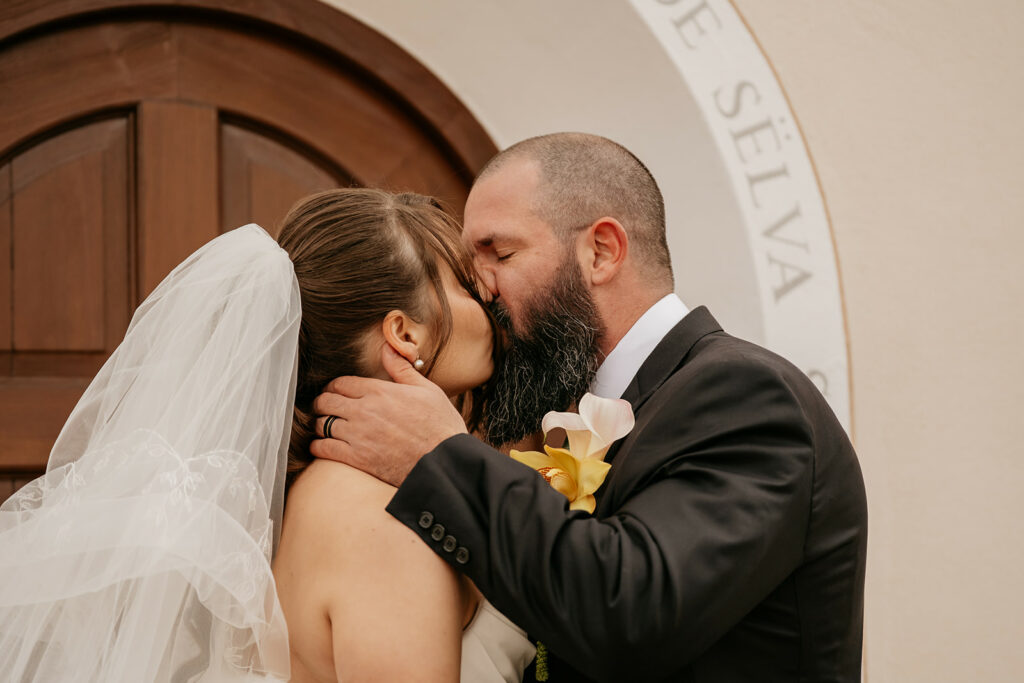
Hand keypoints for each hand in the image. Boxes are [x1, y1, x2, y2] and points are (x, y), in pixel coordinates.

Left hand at [310, 345, 468, 486]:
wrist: (444, 461)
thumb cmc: (440, 424)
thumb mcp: (426, 389)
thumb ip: (400, 368)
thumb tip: (386, 347)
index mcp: (379, 391)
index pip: (340, 382)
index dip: (333, 386)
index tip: (334, 392)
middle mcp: (364, 411)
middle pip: (325, 401)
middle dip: (322, 403)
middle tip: (324, 407)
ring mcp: (358, 435)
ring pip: (321, 424)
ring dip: (320, 425)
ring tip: (324, 427)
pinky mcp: (357, 458)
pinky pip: (324, 449)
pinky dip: (318, 446)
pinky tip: (322, 446)